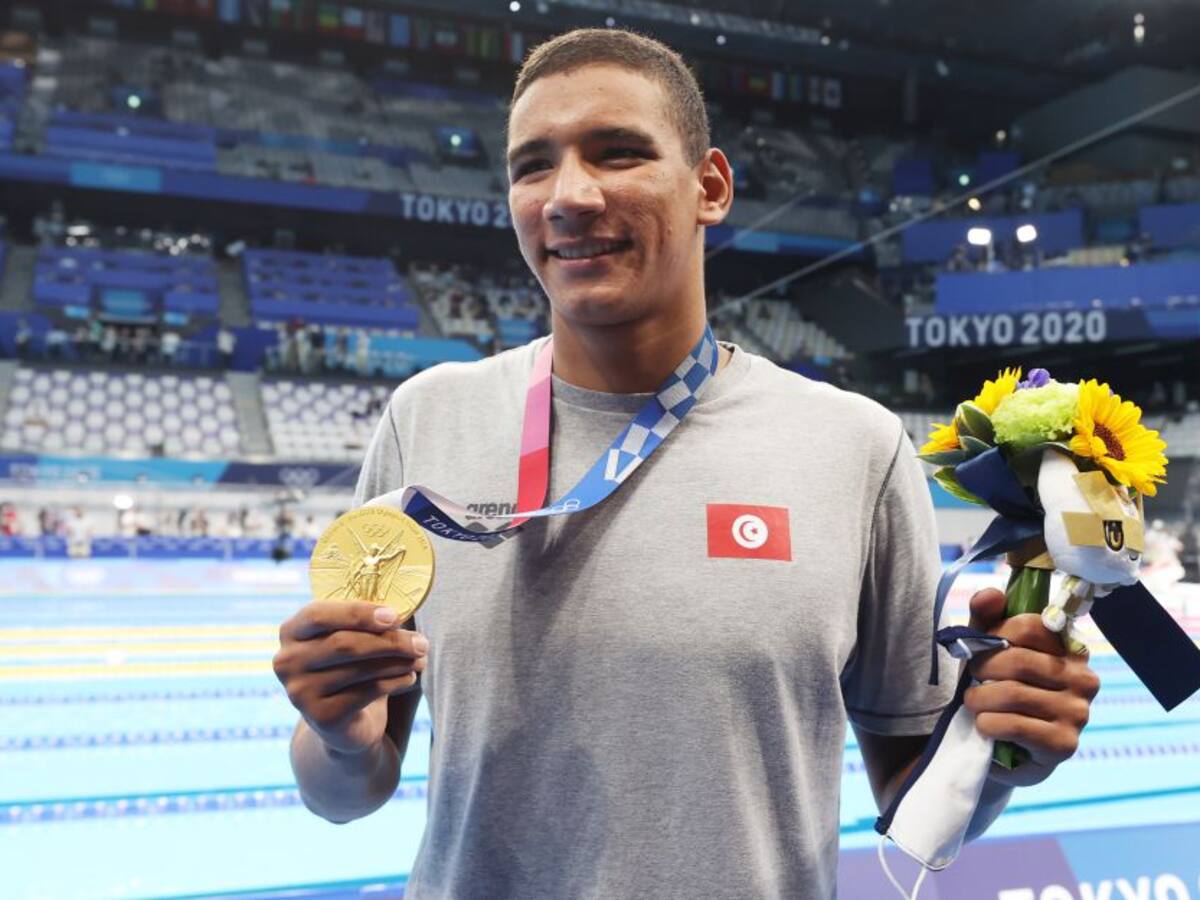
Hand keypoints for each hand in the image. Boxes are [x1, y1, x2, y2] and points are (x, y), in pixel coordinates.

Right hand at [273, 601, 427, 755]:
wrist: (342, 721)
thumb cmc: (350, 665)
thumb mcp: (351, 637)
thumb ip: (365, 621)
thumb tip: (401, 611)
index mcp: (291, 631)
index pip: (318, 615)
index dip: (358, 613)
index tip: (395, 616)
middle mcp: (288, 661)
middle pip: (344, 644)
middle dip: (390, 641)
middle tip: (422, 642)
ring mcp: (300, 692)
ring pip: (360, 669)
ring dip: (398, 662)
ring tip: (421, 658)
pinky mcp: (321, 717)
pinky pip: (366, 693)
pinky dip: (395, 682)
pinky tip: (410, 677)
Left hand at [962, 587, 1100, 786]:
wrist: (999, 749)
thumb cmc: (996, 689)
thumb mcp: (987, 650)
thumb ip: (986, 619)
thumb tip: (991, 594)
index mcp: (1071, 648)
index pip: (1029, 625)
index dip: (993, 634)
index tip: (979, 648)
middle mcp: (1084, 679)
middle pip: (1017, 660)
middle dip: (981, 668)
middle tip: (972, 680)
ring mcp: (1079, 713)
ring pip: (1011, 694)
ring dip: (979, 699)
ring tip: (974, 703)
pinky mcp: (1064, 744)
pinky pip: (1014, 725)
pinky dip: (987, 724)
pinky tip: (985, 726)